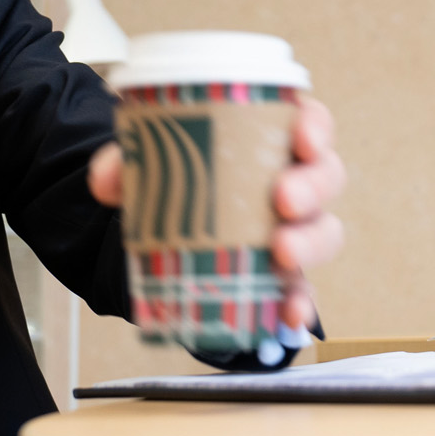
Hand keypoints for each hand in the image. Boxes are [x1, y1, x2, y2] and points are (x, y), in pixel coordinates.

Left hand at [89, 95, 346, 330]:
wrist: (166, 224)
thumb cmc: (179, 174)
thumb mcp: (149, 157)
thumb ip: (125, 160)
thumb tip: (107, 180)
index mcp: (271, 136)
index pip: (311, 122)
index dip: (316, 128)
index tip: (302, 139)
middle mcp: (293, 179)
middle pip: (327, 176)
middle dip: (313, 187)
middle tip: (284, 198)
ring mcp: (293, 228)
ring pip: (323, 230)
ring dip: (310, 242)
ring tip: (283, 253)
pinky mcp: (282, 273)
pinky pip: (302, 288)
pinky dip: (300, 301)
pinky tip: (290, 313)